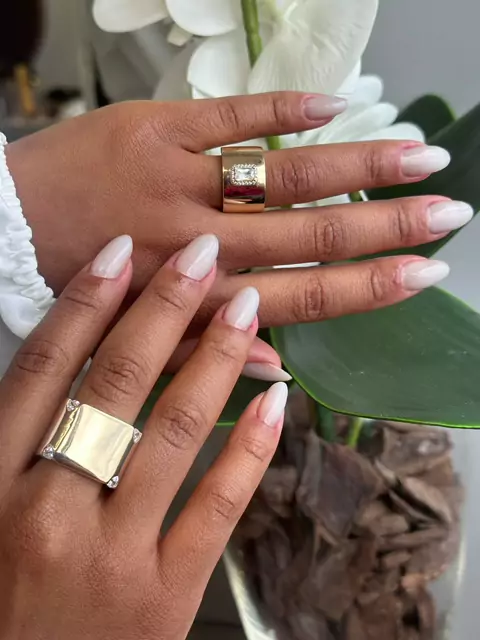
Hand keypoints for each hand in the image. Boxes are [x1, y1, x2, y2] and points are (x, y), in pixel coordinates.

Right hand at [0, 234, 286, 639]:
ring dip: (217, 358)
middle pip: (116, 382)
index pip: (44, 367)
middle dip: (164, 307)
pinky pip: (219, 504)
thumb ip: (20, 441)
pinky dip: (252, 447)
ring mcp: (112, 556)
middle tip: (203, 255)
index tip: (123, 252)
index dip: (85, 302)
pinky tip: (276, 400)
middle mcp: (47, 511)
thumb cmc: (8, 595)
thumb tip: (69, 356)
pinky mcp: (166, 596)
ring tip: (246, 307)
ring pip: (176, 430)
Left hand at [7, 92, 457, 327]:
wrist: (3, 223)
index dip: (370, 285)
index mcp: (196, 298)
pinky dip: (284, 110)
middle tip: (450, 212)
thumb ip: (206, 351)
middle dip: (388, 223)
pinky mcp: (155, 127)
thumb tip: (278, 371)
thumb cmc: (72, 283)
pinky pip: (230, 115)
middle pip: (311, 232)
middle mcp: (199, 240)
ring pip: (283, 172)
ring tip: (420, 155)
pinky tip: (336, 106)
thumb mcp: (136, 338)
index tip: (426, 272)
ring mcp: (179, 177)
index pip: (304, 294)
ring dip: (357, 162)